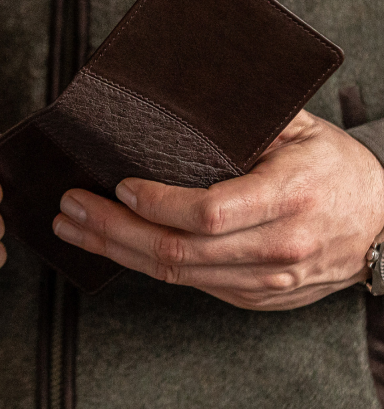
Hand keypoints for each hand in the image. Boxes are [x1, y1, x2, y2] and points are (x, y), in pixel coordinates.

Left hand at [53, 110, 383, 309]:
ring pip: (177, 276)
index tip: (118, 186)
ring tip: (76, 229)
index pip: (208, 213)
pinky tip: (117, 246)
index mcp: (289, 198)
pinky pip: (192, 285)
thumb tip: (181, 110)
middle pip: (179, 251)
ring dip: (118, 252)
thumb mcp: (302, 131)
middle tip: (70, 209)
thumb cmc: (338, 171)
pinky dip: (148, 265)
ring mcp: (265, 282)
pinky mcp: (254, 297)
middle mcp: (277, 249)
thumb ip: (248, 124)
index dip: (157, 204)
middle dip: (113, 231)